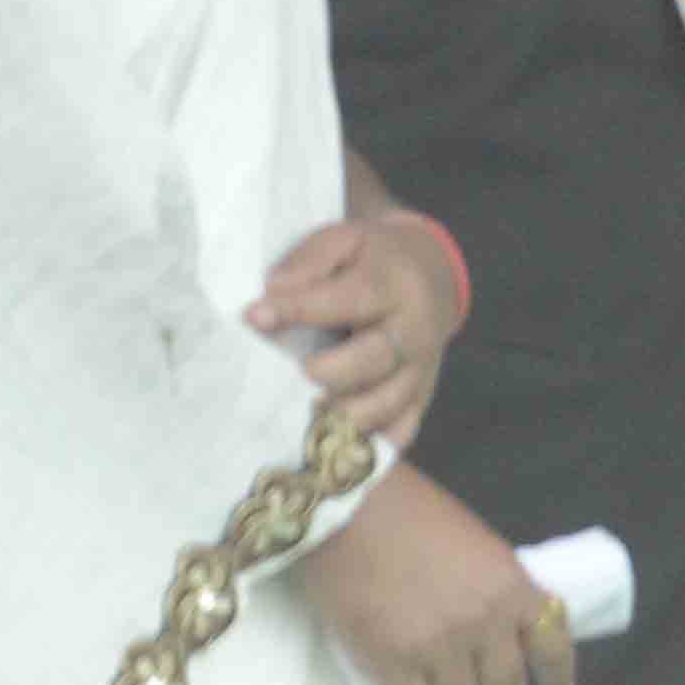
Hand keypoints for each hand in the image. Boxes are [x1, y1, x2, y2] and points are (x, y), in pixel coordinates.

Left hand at [252, 215, 463, 448]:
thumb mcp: (345, 239)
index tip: (253, 317)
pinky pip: (400, 430)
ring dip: (342, 416)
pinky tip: (337, 446)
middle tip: (296, 371)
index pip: (348, 299)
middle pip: (373, 359)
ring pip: (386, 403)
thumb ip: (310, 259)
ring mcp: (421, 367)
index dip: (299, 309)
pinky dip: (369, 445)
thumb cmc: (372, 258)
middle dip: (327, 372)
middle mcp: (414, 329)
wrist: (431, 272)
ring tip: (307, 413)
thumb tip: (272, 291)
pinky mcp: (421, 396)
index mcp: (393, 283)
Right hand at [299, 466, 577, 684]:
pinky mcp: (393, 663)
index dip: (556, 679)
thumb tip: (496, 635)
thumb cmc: (408, 512)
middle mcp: (484, 620)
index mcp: (511, 585)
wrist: (347, 505)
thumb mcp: (475, 545)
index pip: (552, 647)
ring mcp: (440, 645)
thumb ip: (494, 590)